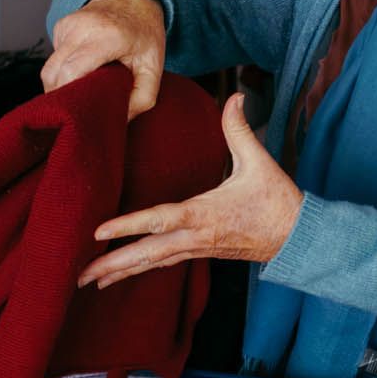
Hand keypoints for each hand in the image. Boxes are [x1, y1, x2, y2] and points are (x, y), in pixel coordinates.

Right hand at [42, 0, 166, 118]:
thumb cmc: (144, 34)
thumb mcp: (154, 67)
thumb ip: (142, 98)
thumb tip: (118, 120)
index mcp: (107, 36)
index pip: (72, 71)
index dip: (71, 96)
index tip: (81, 113)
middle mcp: (82, 27)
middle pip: (53, 73)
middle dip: (62, 96)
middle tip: (79, 110)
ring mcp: (68, 24)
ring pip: (49, 67)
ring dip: (61, 84)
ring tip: (81, 92)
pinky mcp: (60, 26)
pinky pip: (53, 57)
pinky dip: (63, 69)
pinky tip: (81, 69)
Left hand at [78, 95, 301, 288]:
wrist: (298, 238)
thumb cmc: (277, 201)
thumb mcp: (258, 162)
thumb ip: (239, 129)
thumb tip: (234, 96)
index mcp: (204, 215)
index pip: (159, 220)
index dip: (128, 225)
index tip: (98, 232)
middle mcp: (196, 237)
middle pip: (147, 254)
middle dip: (113, 264)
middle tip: (79, 275)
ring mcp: (197, 248)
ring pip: (152, 264)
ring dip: (121, 271)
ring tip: (88, 280)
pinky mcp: (201, 253)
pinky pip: (163, 263)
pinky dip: (139, 269)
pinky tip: (121, 274)